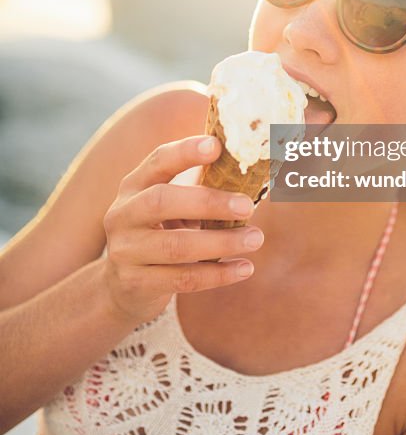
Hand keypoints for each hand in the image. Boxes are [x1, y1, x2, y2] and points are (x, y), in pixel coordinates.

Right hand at [102, 135, 263, 323]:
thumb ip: (198, 188)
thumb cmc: (159, 233)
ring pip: (175, 246)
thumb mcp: (168, 206)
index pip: (157, 161)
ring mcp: (124, 251)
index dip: (185, 152)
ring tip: (256, 239)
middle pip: (161, 201)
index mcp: (134, 186)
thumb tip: (251, 169)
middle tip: (247, 205)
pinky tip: (245, 268)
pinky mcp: (134, 284)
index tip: (216, 146)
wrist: (121, 288)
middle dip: (208, 202)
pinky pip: (182, 279)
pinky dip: (217, 274)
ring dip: (221, 242)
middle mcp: (122, 215)